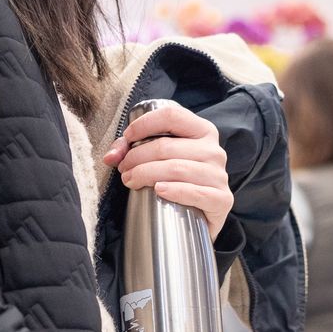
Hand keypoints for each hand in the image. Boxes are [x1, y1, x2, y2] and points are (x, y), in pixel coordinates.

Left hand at [103, 102, 232, 238]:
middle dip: (136, 157)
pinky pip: (195, 192)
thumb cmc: (179, 181)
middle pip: (166, 146)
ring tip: (131, 181)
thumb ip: (133, 150)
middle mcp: (214, 150)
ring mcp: (219, 175)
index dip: (144, 124)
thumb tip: (111, 157)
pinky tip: (158, 191)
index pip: (171, 115)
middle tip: (124, 169)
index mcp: (202, 131)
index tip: (127, 139)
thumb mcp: (161, 158)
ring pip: (176, 168)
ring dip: (146, 174)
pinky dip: (174, 191)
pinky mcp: (221, 199)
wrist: (203, 216)